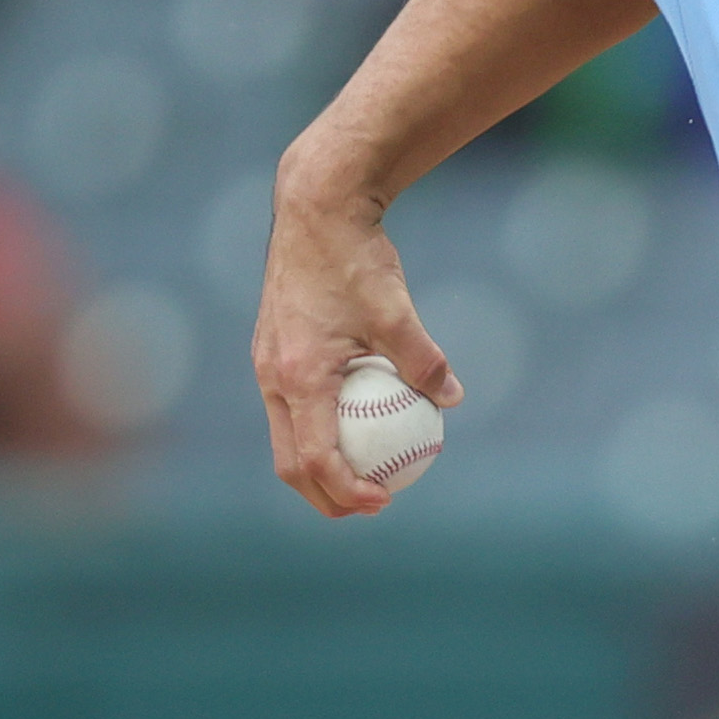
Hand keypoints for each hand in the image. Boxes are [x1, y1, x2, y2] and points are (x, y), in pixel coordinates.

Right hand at [255, 165, 463, 518]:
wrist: (314, 211)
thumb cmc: (355, 259)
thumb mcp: (397, 312)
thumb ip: (423, 361)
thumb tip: (452, 401)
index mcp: (298, 377)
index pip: (317, 457)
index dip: (349, 490)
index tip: (385, 502)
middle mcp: (272, 377)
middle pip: (291, 462)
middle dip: (326, 497)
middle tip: (373, 507)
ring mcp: (266, 367)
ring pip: (287, 438)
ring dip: (321, 468)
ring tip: (366, 479)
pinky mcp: (272, 354)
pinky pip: (293, 410)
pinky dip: (319, 431)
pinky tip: (360, 427)